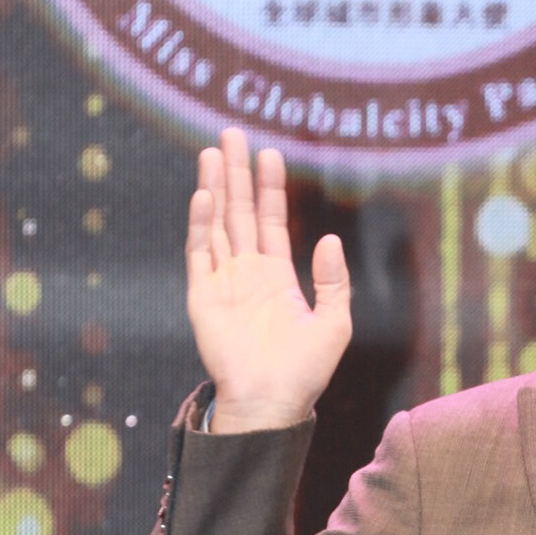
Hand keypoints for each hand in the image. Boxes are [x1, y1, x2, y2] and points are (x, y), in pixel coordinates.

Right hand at [186, 127, 351, 432]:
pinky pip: (201, 253)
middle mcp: (247, 273)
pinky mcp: (203, 296)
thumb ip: (334, 281)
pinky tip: (205, 196)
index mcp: (276, 276)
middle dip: (236, 173)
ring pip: (218, 224)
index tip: (271, 153)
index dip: (270, 187)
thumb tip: (331, 239)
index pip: (271, 220)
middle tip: (232, 133)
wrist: (271, 401)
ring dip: (215, 187)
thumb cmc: (304, 370)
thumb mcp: (334, 322)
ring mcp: (222, 282)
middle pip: (239, 211)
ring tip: (213, 151)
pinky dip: (201, 224)